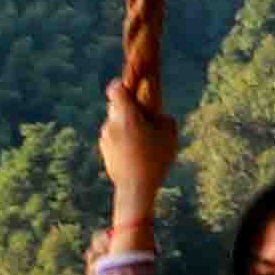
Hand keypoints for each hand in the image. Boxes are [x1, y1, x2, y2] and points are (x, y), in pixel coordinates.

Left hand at [97, 75, 177, 228]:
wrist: (135, 188)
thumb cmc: (155, 158)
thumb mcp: (170, 134)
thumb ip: (163, 118)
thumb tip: (159, 116)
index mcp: (126, 114)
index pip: (116, 88)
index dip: (123, 85)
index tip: (133, 88)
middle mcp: (111, 123)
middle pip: (116, 106)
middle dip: (128, 108)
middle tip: (143, 116)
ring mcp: (105, 138)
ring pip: (115, 123)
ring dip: (125, 126)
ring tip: (143, 139)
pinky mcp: (104, 152)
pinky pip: (113, 138)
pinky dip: (122, 140)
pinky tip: (135, 152)